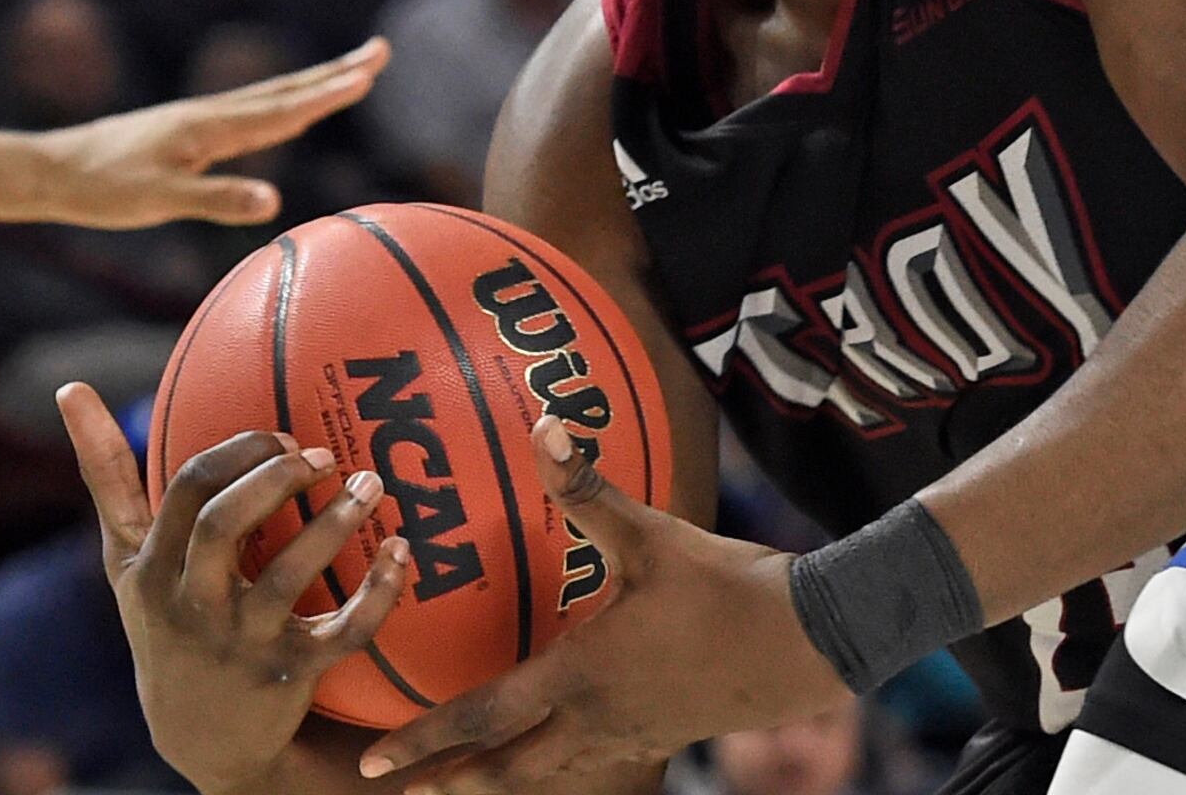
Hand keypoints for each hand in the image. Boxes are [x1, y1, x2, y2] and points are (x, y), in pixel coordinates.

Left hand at [33, 40, 384, 228]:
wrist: (50, 171)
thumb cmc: (100, 190)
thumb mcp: (158, 201)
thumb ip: (216, 200)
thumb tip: (274, 201)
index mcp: (210, 127)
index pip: (284, 109)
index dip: (329, 93)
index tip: (370, 73)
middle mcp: (210, 115)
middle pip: (286, 90)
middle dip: (336, 72)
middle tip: (382, 51)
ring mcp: (198, 121)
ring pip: (269, 98)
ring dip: (313, 85)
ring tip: (348, 74)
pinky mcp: (186, 133)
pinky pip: (250, 115)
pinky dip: (282, 106)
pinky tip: (283, 114)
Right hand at [61, 382, 412, 794]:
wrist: (198, 734)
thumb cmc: (164, 617)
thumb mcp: (124, 557)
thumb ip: (106, 475)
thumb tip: (70, 387)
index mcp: (156, 568)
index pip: (188, 490)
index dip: (238, 453)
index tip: (280, 437)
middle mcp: (194, 605)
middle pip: (224, 526)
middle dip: (275, 479)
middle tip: (321, 456)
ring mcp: (242, 643)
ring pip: (287, 578)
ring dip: (334, 524)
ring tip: (371, 483)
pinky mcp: (292, 674)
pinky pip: (343, 633)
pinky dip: (378, 592)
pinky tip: (399, 551)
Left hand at [359, 417, 850, 790]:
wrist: (809, 644)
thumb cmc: (729, 588)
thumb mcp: (653, 536)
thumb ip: (589, 489)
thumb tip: (544, 427)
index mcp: (581, 674)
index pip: (484, 718)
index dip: (425, 742)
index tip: (375, 764)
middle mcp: (596, 719)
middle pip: (504, 770)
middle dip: (446, 783)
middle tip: (397, 790)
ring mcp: (629, 737)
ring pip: (546, 776)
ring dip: (495, 782)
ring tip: (456, 786)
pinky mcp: (660, 738)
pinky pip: (589, 766)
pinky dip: (551, 768)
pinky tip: (549, 754)